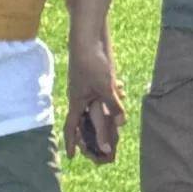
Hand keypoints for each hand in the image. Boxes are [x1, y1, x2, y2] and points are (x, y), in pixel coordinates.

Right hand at [66, 41, 126, 163]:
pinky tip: (121, 87)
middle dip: (99, 130)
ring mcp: (89, 85)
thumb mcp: (105, 86)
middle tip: (108, 144)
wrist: (89, 34)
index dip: (71, 142)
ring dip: (110, 109)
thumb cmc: (92, 60)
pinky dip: (113, 93)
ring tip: (119, 113)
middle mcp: (81, 95)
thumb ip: (114, 105)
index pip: (71, 126)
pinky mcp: (97, 75)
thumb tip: (121, 124)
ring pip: (99, 104)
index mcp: (77, 101)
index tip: (71, 157)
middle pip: (89, 119)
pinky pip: (104, 91)